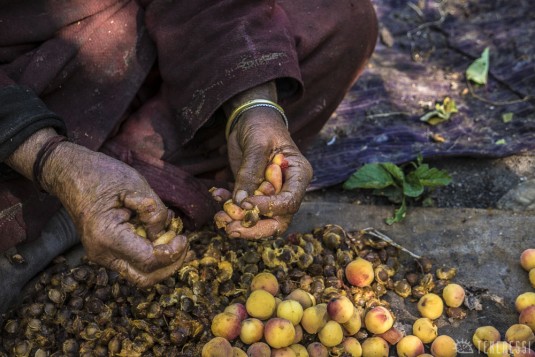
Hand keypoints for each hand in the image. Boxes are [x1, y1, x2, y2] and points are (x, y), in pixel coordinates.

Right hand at [41, 143, 188, 287]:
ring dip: (164, 261)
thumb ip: (154, 212)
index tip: (184, 238)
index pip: (148, 261)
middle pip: (145, 279)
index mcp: (107, 236)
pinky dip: (153, 254)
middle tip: (185, 245)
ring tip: (177, 239)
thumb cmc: (103, 175)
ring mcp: (103, 255)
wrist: (71, 173)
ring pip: (141, 274)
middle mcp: (102, 253)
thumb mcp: (136, 186)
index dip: (172, 253)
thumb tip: (165, 234)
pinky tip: (165, 238)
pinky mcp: (108, 252)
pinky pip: (135, 262)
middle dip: (170, 266)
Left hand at [224, 102, 312, 238]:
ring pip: (260, 220)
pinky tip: (217, 195)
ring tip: (219, 218)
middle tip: (231, 229)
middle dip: (254, 228)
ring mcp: (271, 194)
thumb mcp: (257, 143)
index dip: (269, 208)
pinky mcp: (254, 193)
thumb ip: (250, 172)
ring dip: (239, 222)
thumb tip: (241, 201)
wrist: (251, 119)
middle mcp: (287, 189)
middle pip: (277, 221)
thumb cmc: (261, 125)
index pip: (290, 202)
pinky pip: (244, 209)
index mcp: (298, 175)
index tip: (246, 204)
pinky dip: (229, 207)